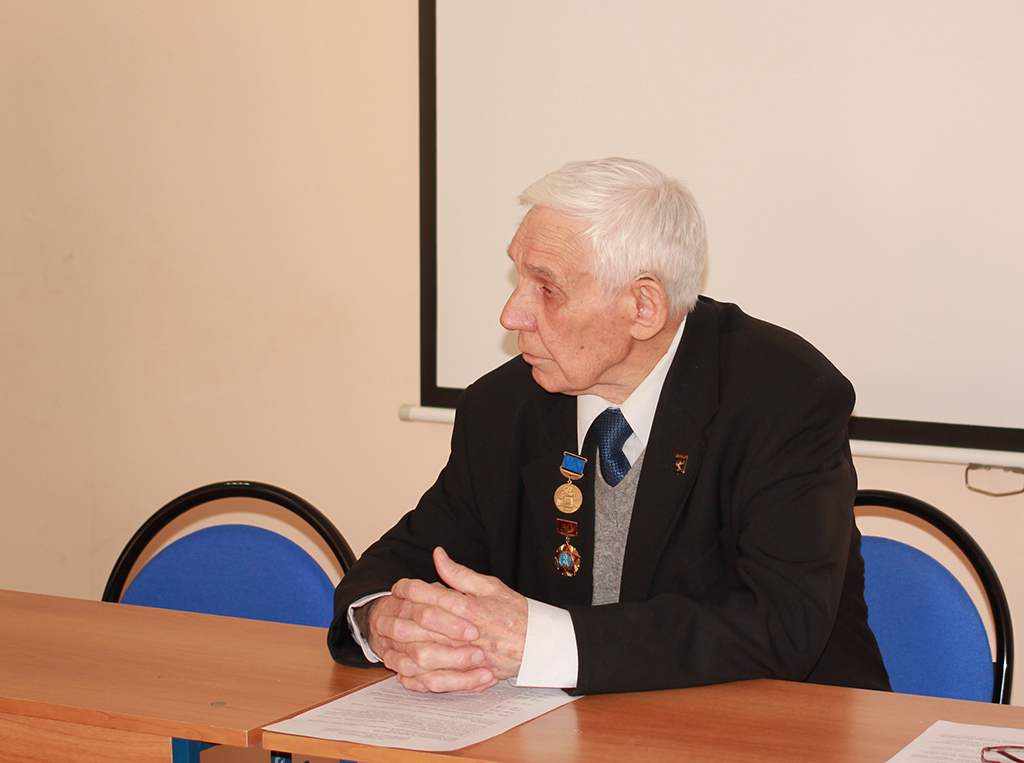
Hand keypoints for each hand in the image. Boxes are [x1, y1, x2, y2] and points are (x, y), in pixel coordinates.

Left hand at [366, 547, 528, 692]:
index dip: (408, 587)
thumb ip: (460, 573)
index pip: (430, 594)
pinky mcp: (466, 674)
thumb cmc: (515, 614)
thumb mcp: (490, 586)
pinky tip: (403, 666)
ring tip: (388, 637)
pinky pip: (434, 679)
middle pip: (421, 623)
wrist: (538, 646)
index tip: (398, 586)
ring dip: (401, 645)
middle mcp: (464, 632)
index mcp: (469, 607)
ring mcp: (464, 656)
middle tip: (384, 610)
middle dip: (398, 615)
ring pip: (423, 653)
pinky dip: (415, 674)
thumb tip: (438, 554)